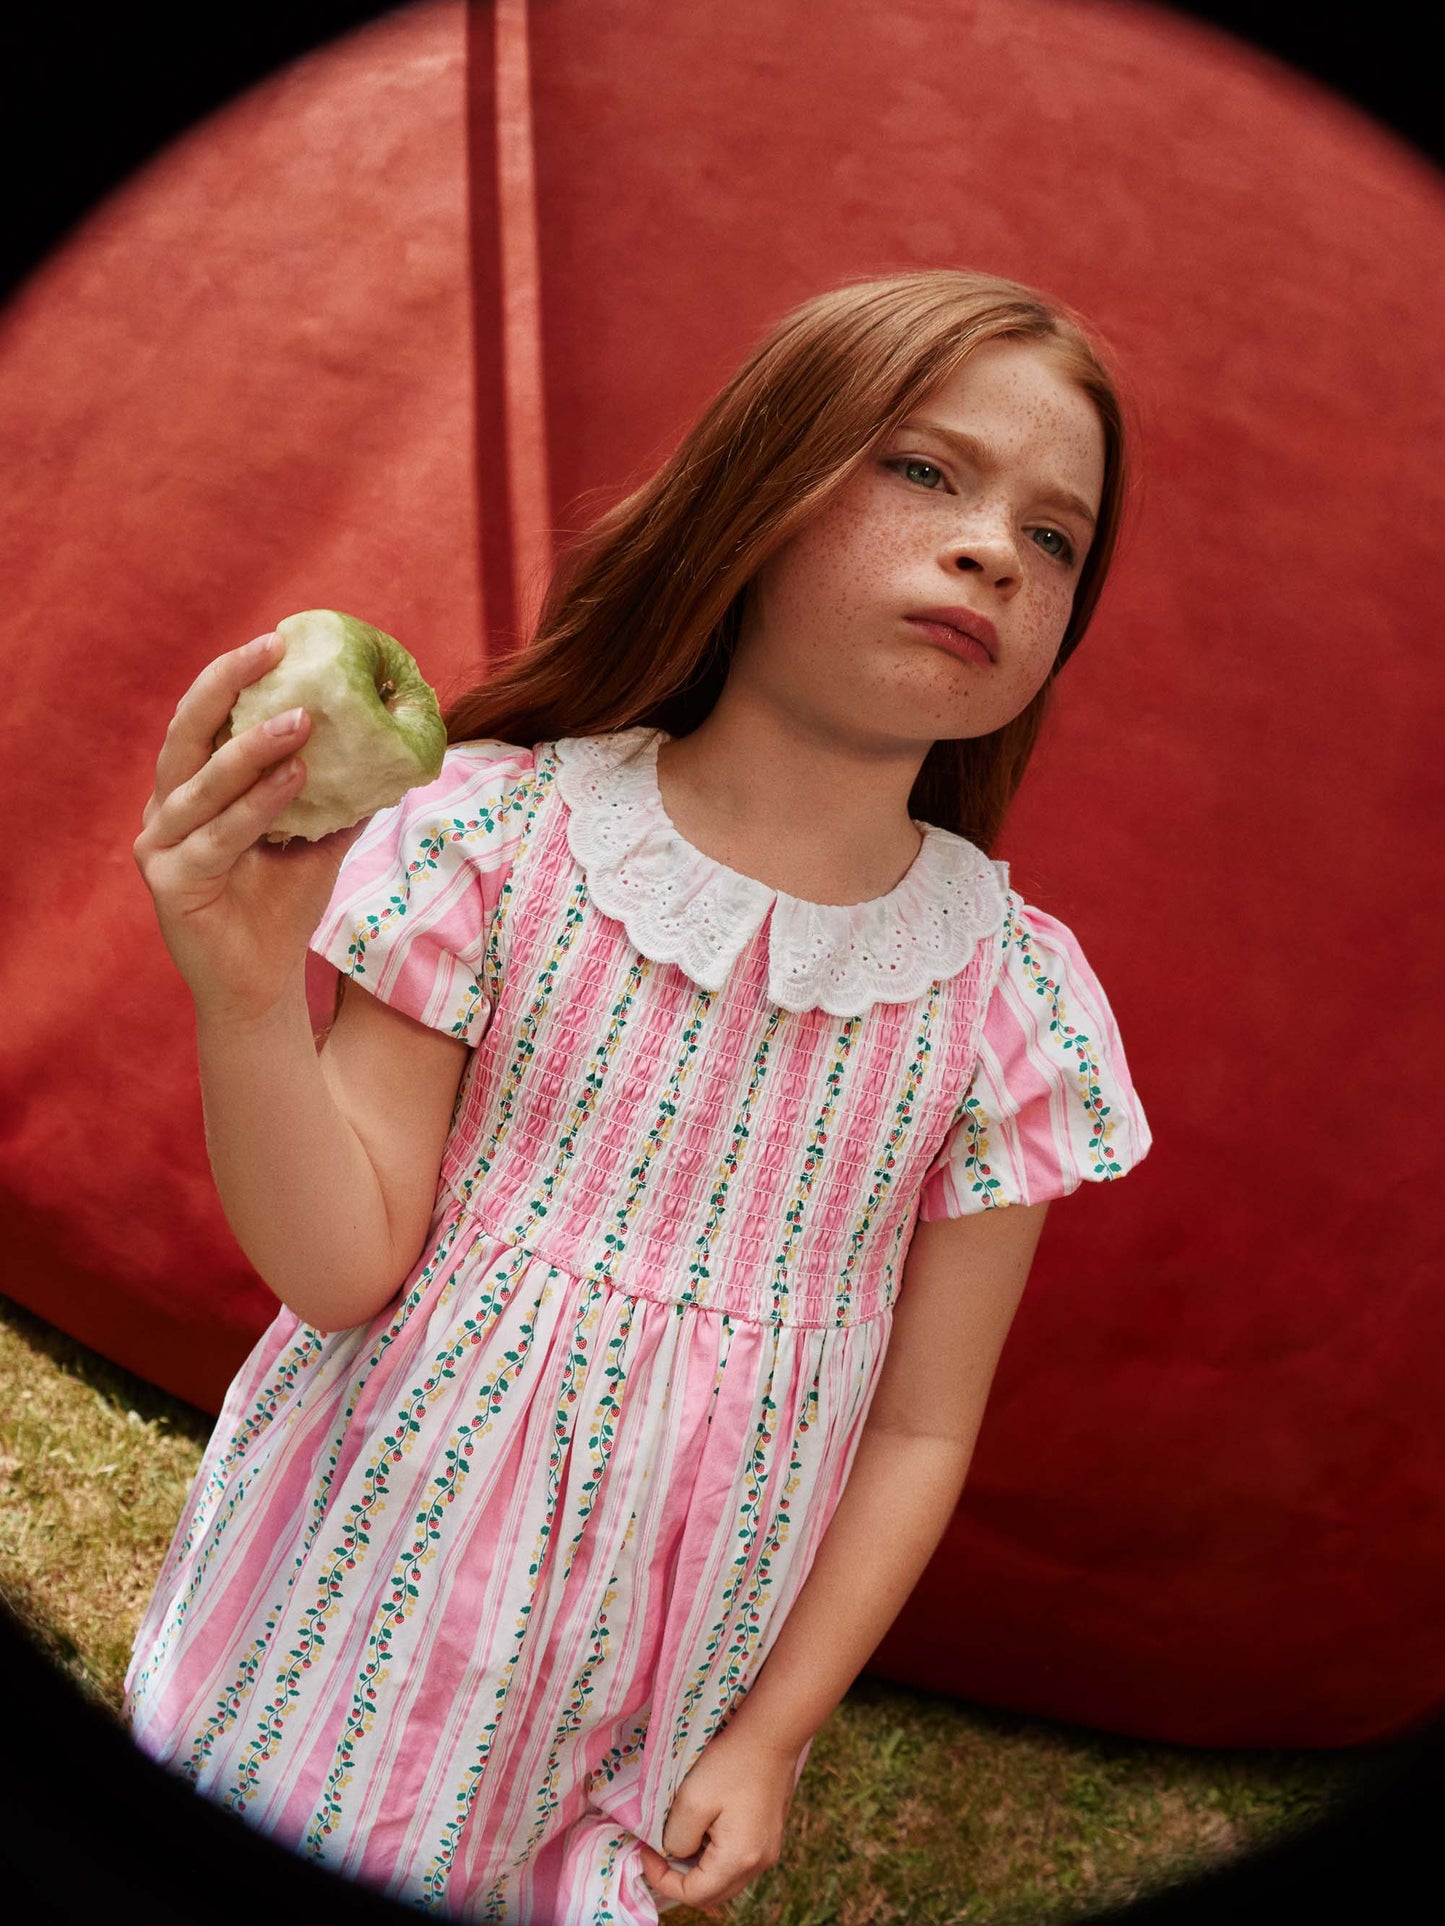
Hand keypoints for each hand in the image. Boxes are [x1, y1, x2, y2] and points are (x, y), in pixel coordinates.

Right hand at [132, 631, 367, 1024]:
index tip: (276, 641)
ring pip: (203, 784)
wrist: (262, 985)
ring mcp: (158, 846)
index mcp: (190, 791)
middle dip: (226, 685)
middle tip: (270, 650)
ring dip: (252, 747)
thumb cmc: (284, 906)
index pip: (203, 720)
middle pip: (186, 733)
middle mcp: (165, 811)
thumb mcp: (317, 838)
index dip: (231, 677)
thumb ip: (338, 792)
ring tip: (303, 719)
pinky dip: (257, 805)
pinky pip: (217, 836)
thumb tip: (392, 744)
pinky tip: (295, 780)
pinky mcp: (169, 881)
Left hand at [637, 1722, 800, 1917]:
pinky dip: (715, 1858)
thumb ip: (677, 1837)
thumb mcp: (692, 1800)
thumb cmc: (731, 1763)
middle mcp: (759, 1864)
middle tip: (658, 1852)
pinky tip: (705, 1830)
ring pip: (725, 1881)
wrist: (772, 1733)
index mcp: (738, 1860)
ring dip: (698, 1870)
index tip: (645, 1851)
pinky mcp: (770, 1836)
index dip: (662, 1879)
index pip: (693, 1894)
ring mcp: (768, 1851)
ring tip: (679, 1840)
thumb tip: (676, 1853)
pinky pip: (737, 1863)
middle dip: (679, 1880)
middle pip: (711, 1895)